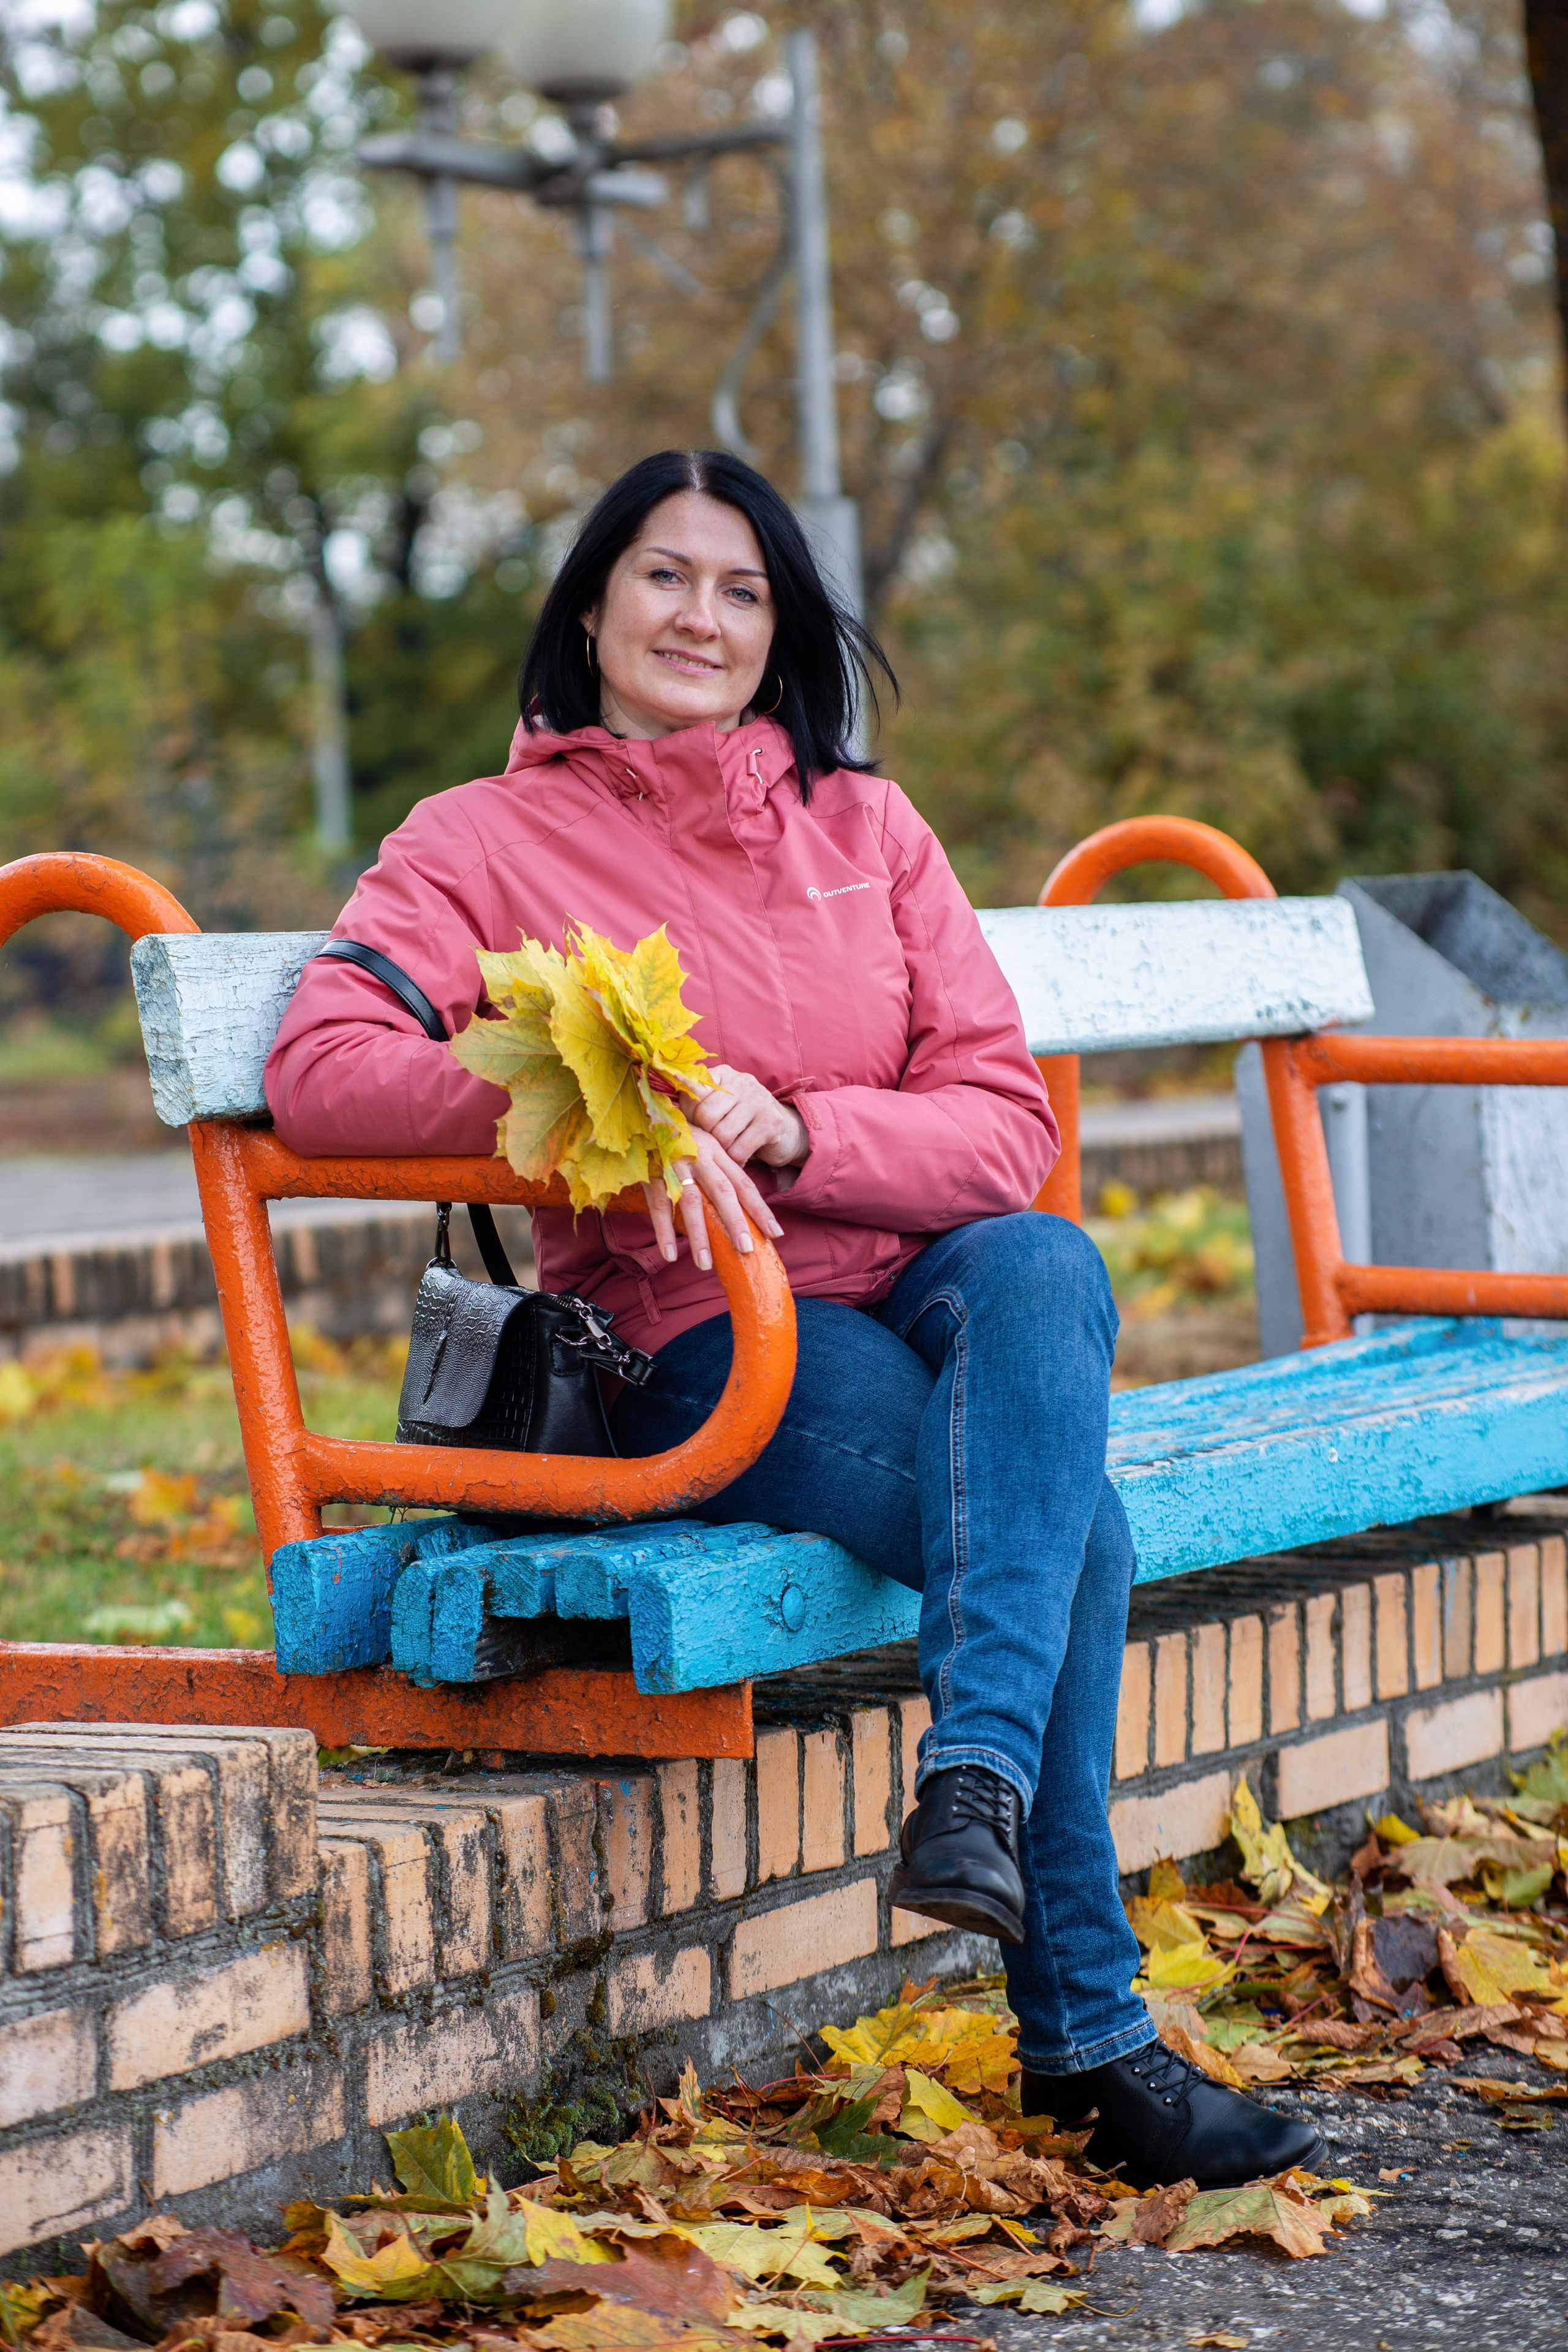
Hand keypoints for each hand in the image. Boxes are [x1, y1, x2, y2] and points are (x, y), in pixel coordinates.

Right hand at [641, 1125, 784, 1271]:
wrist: (640, 1108)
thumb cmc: (673, 1133)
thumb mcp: (701, 1144)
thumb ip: (716, 1169)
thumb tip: (734, 1205)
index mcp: (716, 1151)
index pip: (743, 1183)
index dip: (759, 1209)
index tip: (775, 1233)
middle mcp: (699, 1156)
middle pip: (723, 1193)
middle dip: (736, 1223)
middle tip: (746, 1251)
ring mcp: (674, 1164)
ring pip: (691, 1202)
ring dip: (699, 1235)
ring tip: (705, 1265)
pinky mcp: (650, 1171)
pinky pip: (659, 1204)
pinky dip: (664, 1230)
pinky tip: (670, 1253)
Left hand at [690, 1063, 809, 1170]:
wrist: (785, 1131)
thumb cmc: (740, 1120)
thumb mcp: (717, 1106)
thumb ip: (694, 1104)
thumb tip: (666, 1115)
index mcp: (722, 1074)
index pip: (692, 1091)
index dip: (688, 1114)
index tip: (695, 1123)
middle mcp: (741, 1081)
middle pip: (705, 1115)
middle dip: (706, 1134)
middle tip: (714, 1139)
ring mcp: (758, 1100)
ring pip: (722, 1134)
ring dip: (721, 1149)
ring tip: (727, 1147)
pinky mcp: (771, 1122)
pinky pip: (739, 1150)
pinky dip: (735, 1160)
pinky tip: (739, 1156)